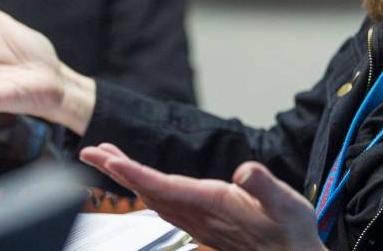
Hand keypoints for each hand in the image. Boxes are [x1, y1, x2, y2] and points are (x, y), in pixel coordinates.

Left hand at [81, 143, 324, 250]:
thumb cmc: (291, 231)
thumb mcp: (286, 204)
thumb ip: (264, 186)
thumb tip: (245, 170)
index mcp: (214, 203)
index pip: (164, 186)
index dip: (135, 173)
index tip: (109, 160)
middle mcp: (200, 214)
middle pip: (149, 190)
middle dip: (119, 170)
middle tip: (91, 151)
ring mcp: (199, 221)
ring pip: (153, 197)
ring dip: (129, 176)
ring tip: (108, 157)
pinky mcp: (203, 222)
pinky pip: (165, 204)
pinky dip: (146, 187)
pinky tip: (141, 182)